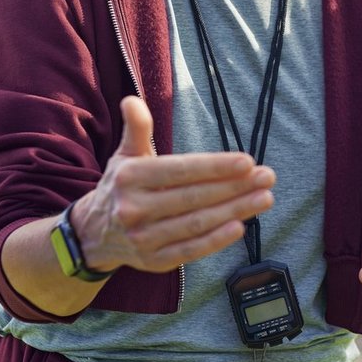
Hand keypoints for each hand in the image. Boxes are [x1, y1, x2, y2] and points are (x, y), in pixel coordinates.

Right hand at [72, 96, 273, 273]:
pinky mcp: (153, 262)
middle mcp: (133, 209)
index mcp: (130, 177)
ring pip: (195, 224)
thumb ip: (136, 128)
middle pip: (193, 197)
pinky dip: (215, 241)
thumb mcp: (125, 155)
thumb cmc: (121, 187)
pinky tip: (240, 227)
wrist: (93, 234)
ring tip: (264, 198)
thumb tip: (132, 100)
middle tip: (267, 177)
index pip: (180, 170)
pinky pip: (189, 251)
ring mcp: (143, 238)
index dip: (215, 167)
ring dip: (234, 211)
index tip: (248, 161)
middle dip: (235, 187)